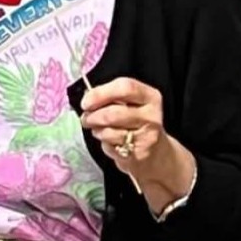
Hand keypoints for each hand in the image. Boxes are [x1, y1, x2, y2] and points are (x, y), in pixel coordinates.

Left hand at [79, 77, 195, 206]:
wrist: (154, 151)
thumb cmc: (135, 122)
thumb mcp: (130, 103)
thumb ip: (111, 96)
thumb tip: (88, 98)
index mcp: (150, 96)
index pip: (125, 87)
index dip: (100, 93)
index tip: (86, 102)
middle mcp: (151, 115)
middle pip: (113, 113)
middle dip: (93, 116)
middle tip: (86, 118)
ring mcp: (147, 136)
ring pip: (109, 131)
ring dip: (96, 130)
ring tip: (97, 129)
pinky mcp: (139, 153)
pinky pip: (111, 146)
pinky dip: (104, 143)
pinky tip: (109, 141)